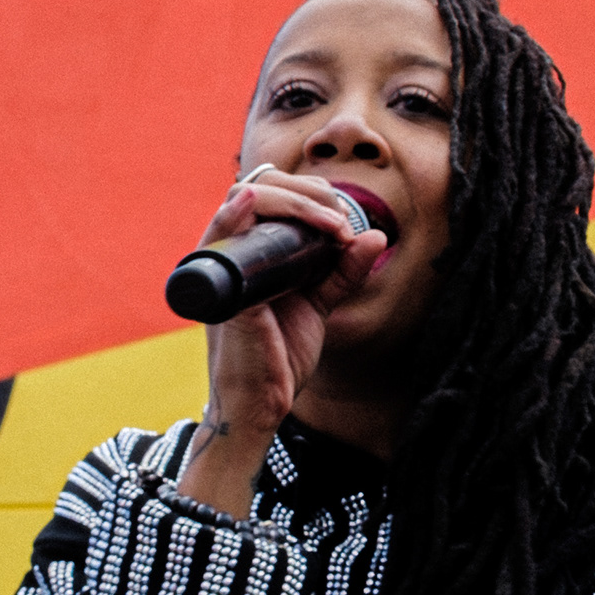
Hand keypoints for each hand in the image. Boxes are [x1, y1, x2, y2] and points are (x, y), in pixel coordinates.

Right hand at [176, 168, 390, 511]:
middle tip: (339, 223)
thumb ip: (342, 271)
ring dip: (291, 203)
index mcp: (249, 253)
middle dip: (306, 195)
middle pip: (256, 189)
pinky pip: (220, 242)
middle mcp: (229, 253)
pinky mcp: (224, 293)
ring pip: (240, 202)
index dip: (307, 194)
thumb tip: (374, 234)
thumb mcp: (318, 304)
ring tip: (329, 224)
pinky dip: (233, 215)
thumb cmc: (279, 354)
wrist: (262, 405)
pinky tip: (250, 202)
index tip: (343, 221)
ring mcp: (222, 270)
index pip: (268, 195)